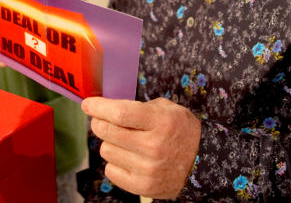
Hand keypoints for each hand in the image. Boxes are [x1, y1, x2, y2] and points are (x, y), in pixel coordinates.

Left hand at [82, 97, 200, 198]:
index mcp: (161, 122)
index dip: (99, 107)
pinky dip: (114, 162)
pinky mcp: (143, 186)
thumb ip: (139, 107)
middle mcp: (153, 146)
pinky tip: (127, 157)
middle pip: (108, 132)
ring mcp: (148, 169)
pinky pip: (111, 171)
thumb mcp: (168, 109)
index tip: (87, 104)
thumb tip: (107, 108)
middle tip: (101, 120)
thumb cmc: (181, 130)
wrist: (202, 162)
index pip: (120, 113)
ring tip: (124, 142)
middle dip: (99, 122)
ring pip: (106, 151)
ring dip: (109, 143)